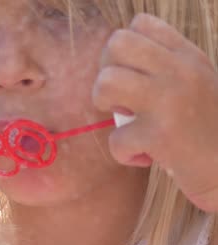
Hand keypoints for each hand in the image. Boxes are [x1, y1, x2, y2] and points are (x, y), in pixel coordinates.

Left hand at [92, 13, 217, 211]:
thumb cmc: (206, 128)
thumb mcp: (195, 83)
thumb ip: (164, 67)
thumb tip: (116, 65)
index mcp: (187, 57)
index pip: (141, 24)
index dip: (122, 49)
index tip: (129, 73)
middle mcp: (180, 72)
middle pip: (117, 43)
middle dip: (105, 70)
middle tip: (118, 95)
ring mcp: (168, 102)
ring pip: (105, 82)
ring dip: (104, 104)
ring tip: (123, 118)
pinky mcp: (159, 135)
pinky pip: (115, 140)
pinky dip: (123, 153)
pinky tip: (143, 155)